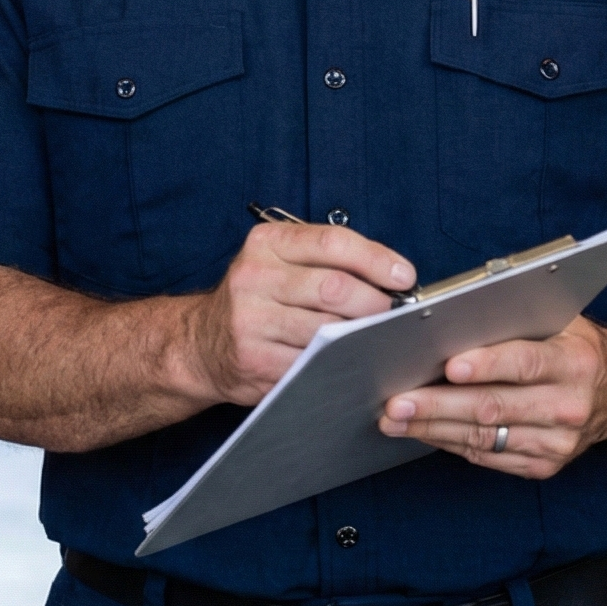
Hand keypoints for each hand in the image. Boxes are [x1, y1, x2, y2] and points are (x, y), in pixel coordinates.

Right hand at [183, 222, 416, 407]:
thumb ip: (325, 260)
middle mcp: (254, 276)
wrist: (202, 343)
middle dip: (375, 303)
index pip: (332, 242)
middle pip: (334, 287)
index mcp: (266, 243)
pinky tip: (350, 361)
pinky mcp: (255, 359)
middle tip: (393, 314)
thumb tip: (391, 275)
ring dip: (361, 336)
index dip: (376, 259)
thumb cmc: (257, 297)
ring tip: (376, 337)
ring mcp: (252, 320)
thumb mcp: (279, 261)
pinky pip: (313, 362)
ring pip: (328, 329)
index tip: (404, 276)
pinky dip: (339, 363)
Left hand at [376, 318, 606, 477]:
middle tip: (398, 402)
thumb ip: (514, 318)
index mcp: (573, 361)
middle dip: (439, 405)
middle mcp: (568, 406)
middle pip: (494, 407)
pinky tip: (424, 433)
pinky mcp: (544, 466)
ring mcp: (558, 443)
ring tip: (395, 419)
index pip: (524, 363)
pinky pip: (489, 457)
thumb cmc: (575, 345)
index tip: (448, 366)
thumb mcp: (557, 319)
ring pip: (485, 436)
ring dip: (434, 429)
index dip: (486, 365)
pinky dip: (452, 444)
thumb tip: (453, 316)